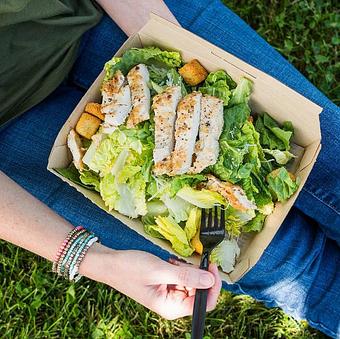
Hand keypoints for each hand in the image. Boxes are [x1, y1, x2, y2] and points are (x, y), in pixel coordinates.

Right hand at [104, 250, 221, 319]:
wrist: (111, 264)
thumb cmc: (131, 269)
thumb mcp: (160, 271)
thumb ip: (186, 276)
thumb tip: (210, 280)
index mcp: (171, 307)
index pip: (203, 304)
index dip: (213, 286)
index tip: (212, 267)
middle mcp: (172, 304)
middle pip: (199, 291)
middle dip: (197, 274)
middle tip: (186, 261)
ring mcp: (169, 294)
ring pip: (192, 282)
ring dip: (187, 270)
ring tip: (172, 262)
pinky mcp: (166, 284)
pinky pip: (182, 277)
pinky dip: (180, 268)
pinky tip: (170, 262)